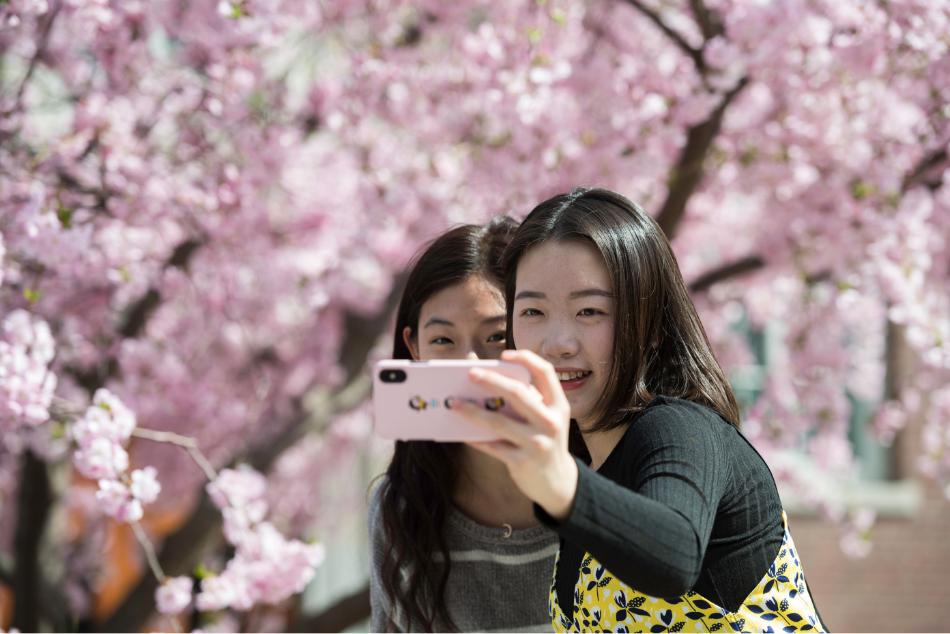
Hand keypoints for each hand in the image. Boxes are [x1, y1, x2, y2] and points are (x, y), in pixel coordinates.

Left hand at [451, 349, 578, 519]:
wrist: (557, 481)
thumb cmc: (543, 440)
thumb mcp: (544, 417)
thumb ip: (525, 398)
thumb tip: (486, 377)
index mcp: (558, 405)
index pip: (545, 372)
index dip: (526, 359)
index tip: (504, 354)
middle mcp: (551, 422)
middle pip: (518, 393)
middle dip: (491, 380)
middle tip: (470, 373)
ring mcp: (538, 443)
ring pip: (499, 422)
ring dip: (472, 411)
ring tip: (454, 403)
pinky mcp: (522, 462)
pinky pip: (492, 446)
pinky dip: (475, 438)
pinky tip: (460, 431)